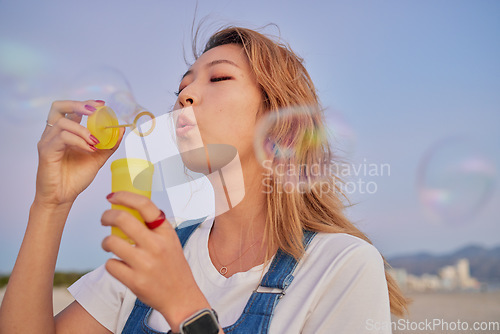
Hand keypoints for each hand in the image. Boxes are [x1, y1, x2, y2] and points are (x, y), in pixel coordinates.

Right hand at [35, 100, 123, 207]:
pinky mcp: (46, 151)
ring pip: (63, 123)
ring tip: (95, 142)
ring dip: (83, 130)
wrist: (62, 197)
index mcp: (64, 132)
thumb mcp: (97, 158)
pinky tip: (89, 149)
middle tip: (94, 111)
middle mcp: (53, 134)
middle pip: (58, 107)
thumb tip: (121, 129)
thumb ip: (108, 144)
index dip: (85, 103)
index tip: (102, 104)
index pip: (70, 109)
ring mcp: (48, 141)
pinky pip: (62, 138)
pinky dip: (79, 141)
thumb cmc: (75, 178)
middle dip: (78, 105)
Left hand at [101, 191, 211, 330]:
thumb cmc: (172, 267)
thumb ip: (154, 227)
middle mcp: (157, 246)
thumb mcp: (170, 242)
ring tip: (110, 245)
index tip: (112, 196)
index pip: (145, 205)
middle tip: (104, 219)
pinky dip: (111, 264)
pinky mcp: (134, 281)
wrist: (181, 298)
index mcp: (166, 232)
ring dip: (105, 242)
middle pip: (122, 219)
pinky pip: (110, 264)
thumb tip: (130, 208)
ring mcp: (145, 264)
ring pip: (111, 242)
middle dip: (107, 216)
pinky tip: (119, 266)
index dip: (125, 196)